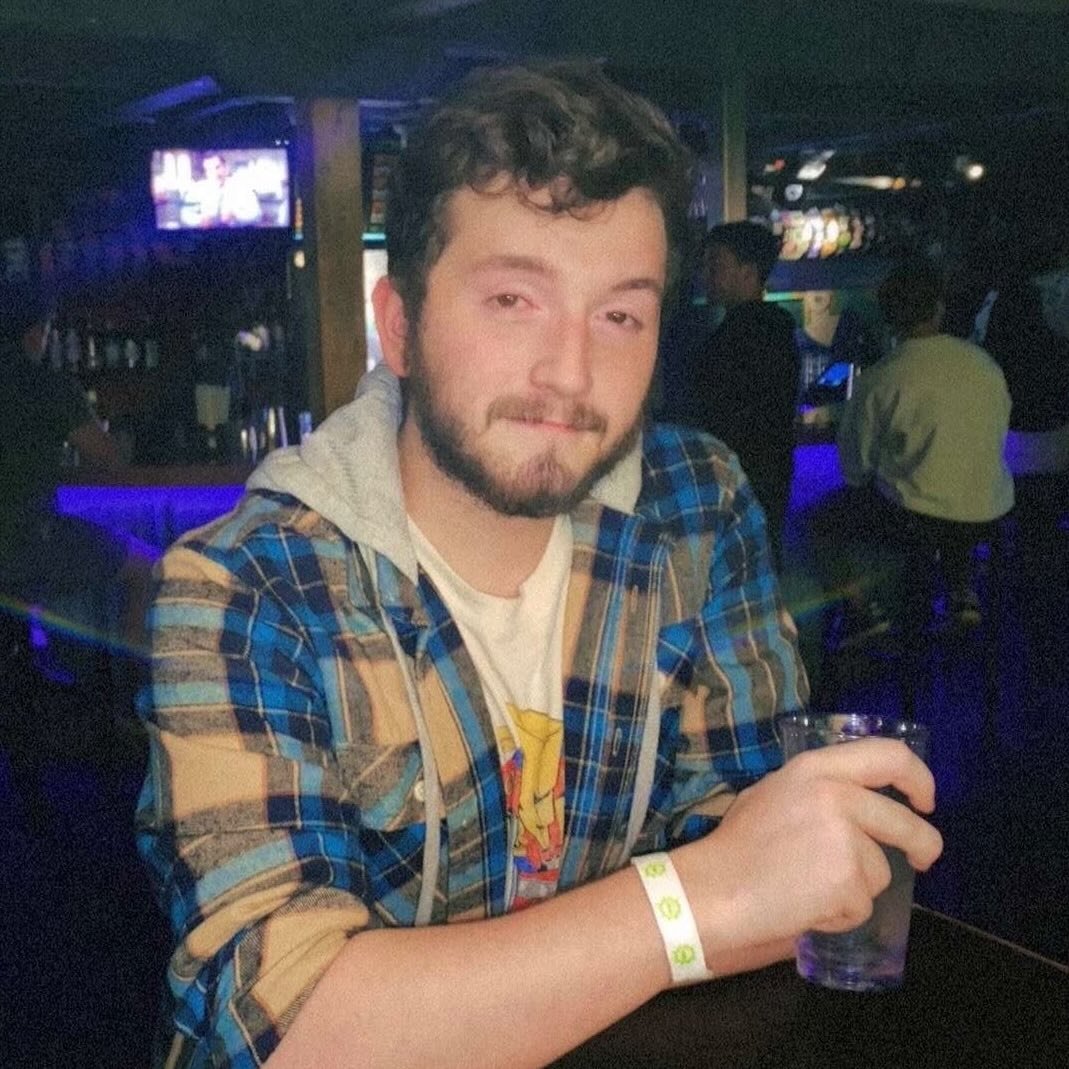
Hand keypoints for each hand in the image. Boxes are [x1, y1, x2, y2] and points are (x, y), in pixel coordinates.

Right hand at [675, 739, 943, 953]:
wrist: (715, 889)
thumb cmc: (737, 846)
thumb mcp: (774, 793)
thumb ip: (818, 790)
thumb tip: (862, 803)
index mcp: (815, 768)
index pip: (889, 754)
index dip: (919, 777)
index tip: (924, 800)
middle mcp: (835, 794)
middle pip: (905, 822)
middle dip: (923, 845)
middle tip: (921, 860)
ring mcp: (844, 837)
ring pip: (881, 871)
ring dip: (857, 887)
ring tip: (810, 887)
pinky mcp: (847, 879)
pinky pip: (862, 904)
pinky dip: (841, 913)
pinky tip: (806, 906)